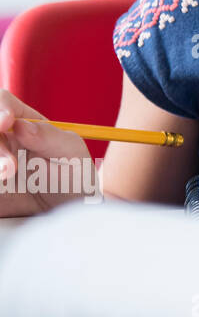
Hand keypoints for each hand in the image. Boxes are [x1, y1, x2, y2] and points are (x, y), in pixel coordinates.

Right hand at [0, 89, 95, 216]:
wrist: (65, 213)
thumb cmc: (74, 177)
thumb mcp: (70, 153)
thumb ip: (49, 137)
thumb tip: (23, 124)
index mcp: (22, 122)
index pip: (1, 102)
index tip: (6, 122)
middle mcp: (0, 138)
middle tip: (9, 168)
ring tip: (8, 179)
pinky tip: (3, 190)